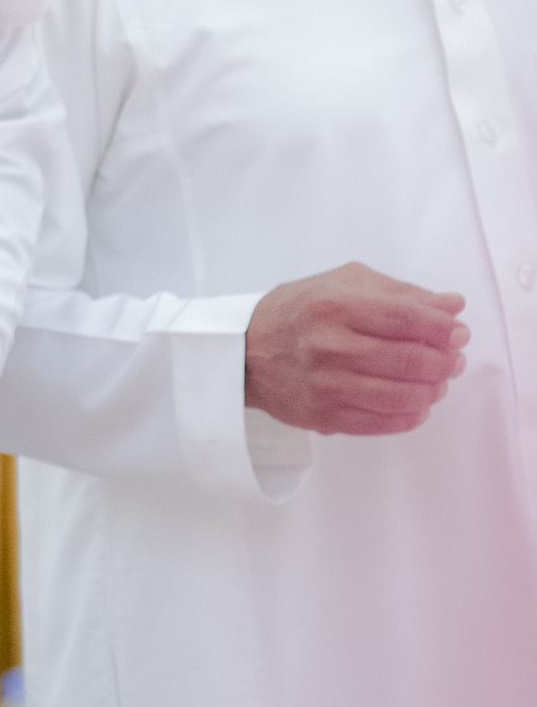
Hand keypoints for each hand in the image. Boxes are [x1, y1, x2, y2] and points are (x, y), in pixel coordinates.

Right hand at [245, 262, 468, 436]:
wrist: (246, 352)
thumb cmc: (299, 310)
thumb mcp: (343, 283)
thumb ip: (399, 292)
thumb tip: (451, 306)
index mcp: (335, 305)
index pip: (405, 318)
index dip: (441, 328)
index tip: (459, 332)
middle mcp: (330, 345)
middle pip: (408, 360)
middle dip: (444, 361)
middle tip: (454, 358)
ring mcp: (327, 385)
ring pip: (401, 396)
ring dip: (433, 390)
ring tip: (438, 381)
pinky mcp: (325, 417)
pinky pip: (382, 423)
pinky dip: (411, 416)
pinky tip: (418, 404)